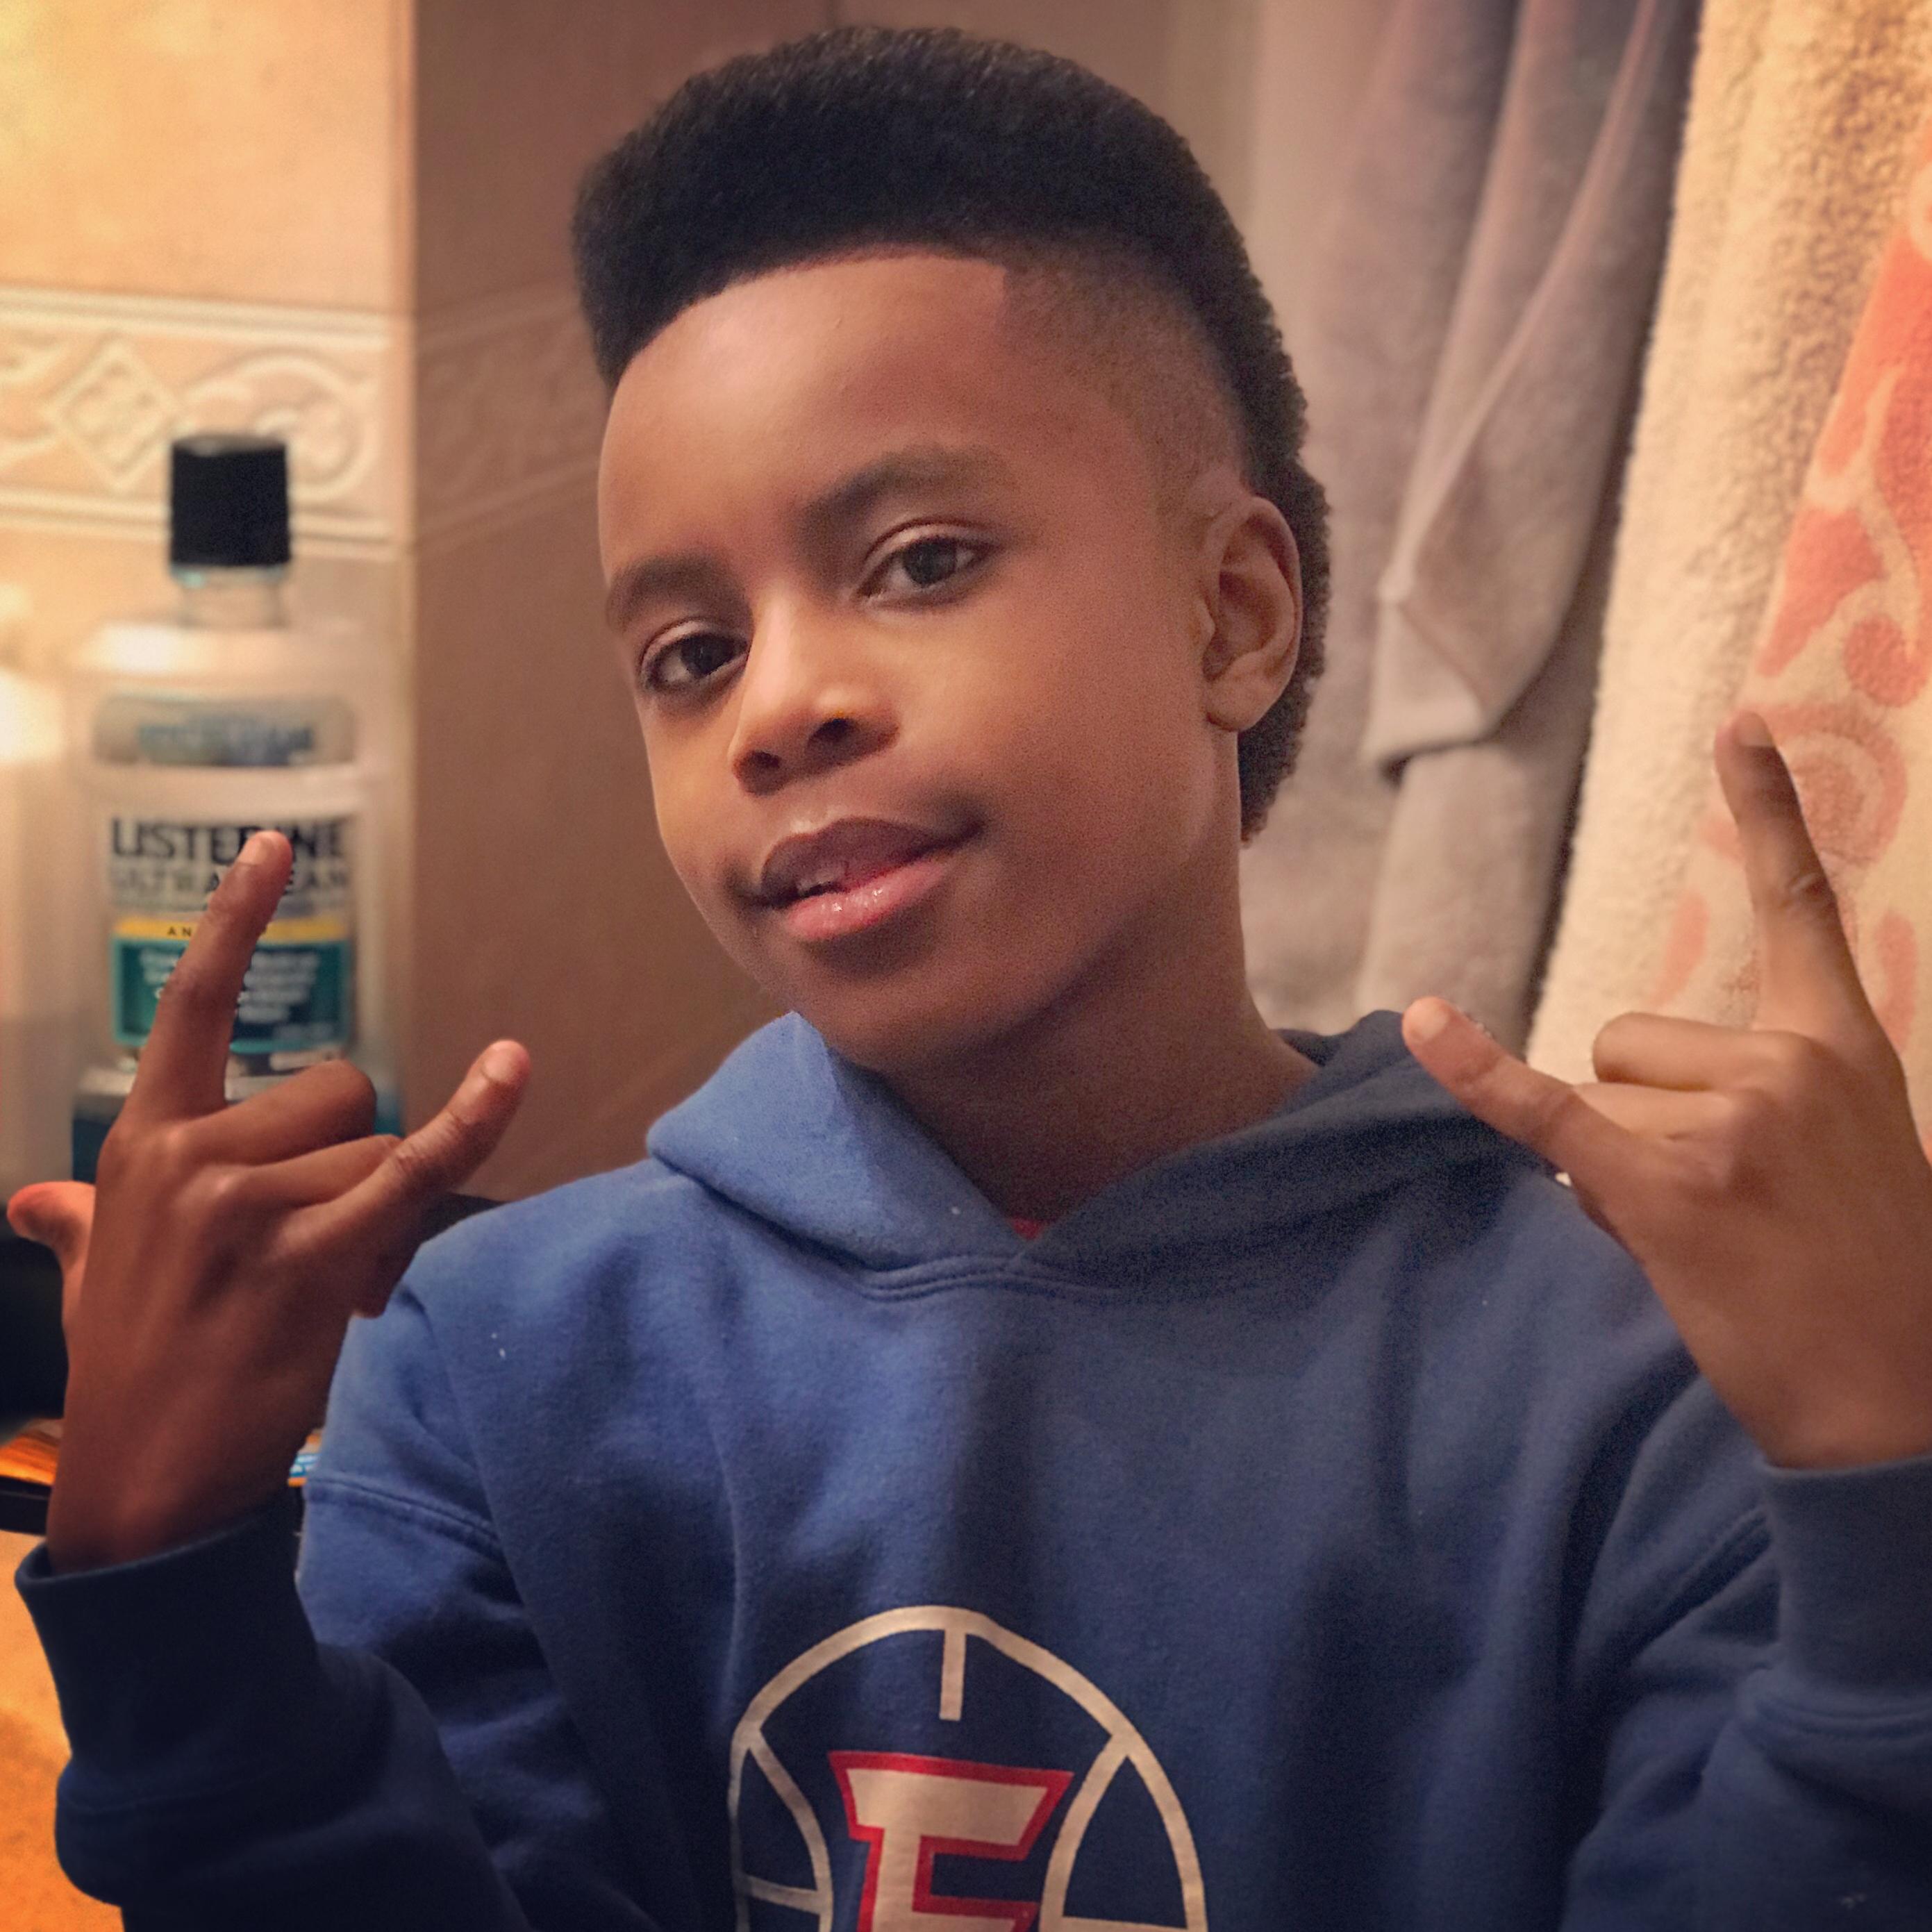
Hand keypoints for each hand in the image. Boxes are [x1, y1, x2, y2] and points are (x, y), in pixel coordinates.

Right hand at [5, 830, 529, 1570]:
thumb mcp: (91, 1278)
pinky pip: (412, 1170)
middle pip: (339, 1097)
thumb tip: (32, 1199)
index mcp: (141, 1145)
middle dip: (352, 1168)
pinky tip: (513, 1070)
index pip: (190, 1006)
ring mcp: (245, 1205)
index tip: (278, 846)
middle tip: (319, 1255)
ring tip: (329, 1295)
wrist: (147, 1490)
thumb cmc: (131, 1370)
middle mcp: (189, 1158)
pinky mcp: (307, 1258)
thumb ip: (76, 1221)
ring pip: (377, 1155)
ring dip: (381, 1221)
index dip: (236, 921)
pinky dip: (471, 1121)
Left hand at [1402, 711, 1931, 1471]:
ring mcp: (1728, 1121)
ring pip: (1596, 1099)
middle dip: (1642, 1117)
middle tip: (1722, 1203)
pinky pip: (1547, 1111)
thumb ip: (1764, 1093)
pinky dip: (1479, 1075)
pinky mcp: (1667, 1185)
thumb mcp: (1852, 1155)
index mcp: (1843, 1045)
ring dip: (1616, 1165)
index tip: (1741, 724)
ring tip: (1705, 1237)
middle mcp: (1785, 1061)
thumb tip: (1641, 1095)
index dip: (1769, 812)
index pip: (1799, 905)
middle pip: (1630, 1040)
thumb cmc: (1871, 1279)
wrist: (1899, 1398)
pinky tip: (1427, 1025)